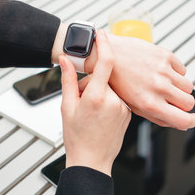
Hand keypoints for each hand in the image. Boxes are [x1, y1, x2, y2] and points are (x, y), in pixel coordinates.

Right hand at [59, 30, 130, 175]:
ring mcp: (124, 107)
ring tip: (90, 112)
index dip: (103, 44)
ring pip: (111, 89)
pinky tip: (100, 116)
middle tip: (81, 100)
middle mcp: (114, 100)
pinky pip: (117, 99)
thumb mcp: (67, 106)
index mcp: (97, 96)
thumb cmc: (77, 137)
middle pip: (104, 78)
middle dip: (91, 83)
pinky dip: (108, 102)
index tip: (99, 34)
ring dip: (100, 93)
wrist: (92, 161)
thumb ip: (68, 80)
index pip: (105, 62)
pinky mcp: (130, 114)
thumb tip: (65, 60)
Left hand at [86, 34, 194, 129]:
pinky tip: (160, 71)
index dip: (191, 121)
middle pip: (189, 102)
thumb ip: (157, 116)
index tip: (191, 119)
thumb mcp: (133, 106)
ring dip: (180, 87)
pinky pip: (183, 69)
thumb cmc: (116, 82)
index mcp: (149, 104)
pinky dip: (176, 72)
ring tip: (164, 84)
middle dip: (184, 103)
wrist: (106, 55)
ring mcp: (163, 71)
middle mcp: (158, 88)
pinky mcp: (165, 56)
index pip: (184, 120)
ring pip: (188, 86)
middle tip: (173, 99)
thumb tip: (180, 122)